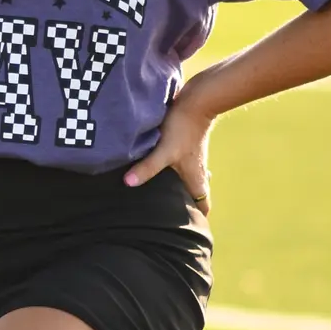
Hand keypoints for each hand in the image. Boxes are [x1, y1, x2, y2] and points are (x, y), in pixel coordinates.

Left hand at [123, 93, 213, 212]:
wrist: (197, 99)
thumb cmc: (182, 127)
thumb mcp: (163, 151)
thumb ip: (147, 168)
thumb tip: (128, 184)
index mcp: (195, 178)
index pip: (203, 206)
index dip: (198, 219)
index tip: (189, 230)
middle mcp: (197, 170)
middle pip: (195, 195)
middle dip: (185, 206)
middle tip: (168, 216)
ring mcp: (192, 158)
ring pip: (189, 179)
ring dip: (179, 188)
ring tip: (161, 195)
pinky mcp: (186, 145)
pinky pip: (182, 165)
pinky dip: (174, 172)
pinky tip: (159, 169)